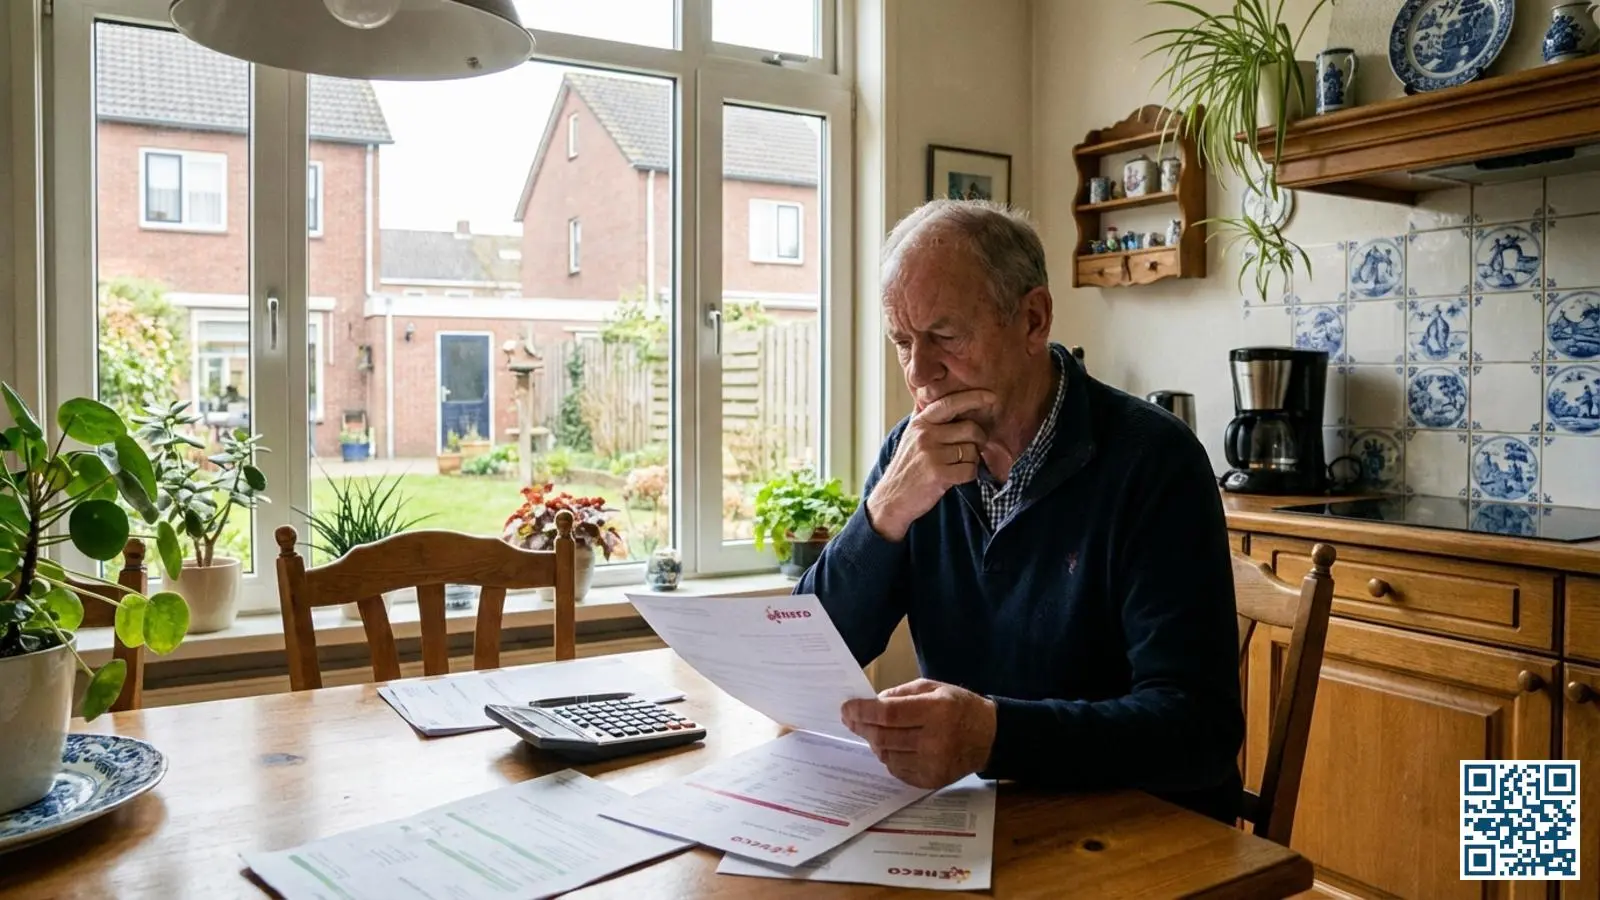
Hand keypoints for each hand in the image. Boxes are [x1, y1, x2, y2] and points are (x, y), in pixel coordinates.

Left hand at [840, 679, 996, 788]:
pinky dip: (889, 757)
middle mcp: (934, 740)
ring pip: (886, 755)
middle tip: (851, 719)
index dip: (863, 711)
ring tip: (874, 731)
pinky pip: (897, 770)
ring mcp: (933, 764)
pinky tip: (892, 746)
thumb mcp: (934, 688)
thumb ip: (901, 693)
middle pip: (883, 737)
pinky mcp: (931, 780)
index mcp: (936, 710)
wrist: (990, 737)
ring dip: (874, 742)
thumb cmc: (960, 707)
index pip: (889, 714)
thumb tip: (872, 703)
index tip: (846, 708)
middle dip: (862, 727)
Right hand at [865, 390, 993, 540]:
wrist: (891, 499)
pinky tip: (957, 477)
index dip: (974, 397)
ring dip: (972, 460)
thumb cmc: (907, 468)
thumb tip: (933, 394)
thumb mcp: (910, 436)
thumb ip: (925, 417)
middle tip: (975, 447)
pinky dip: (969, 475)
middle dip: (979, 439)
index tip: (991, 396)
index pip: (950, 403)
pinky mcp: (938, 474)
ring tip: (957, 465)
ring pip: (972, 451)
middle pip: (970, 428)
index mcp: (920, 423)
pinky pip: (970, 470)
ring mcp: (931, 454)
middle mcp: (925, 435)